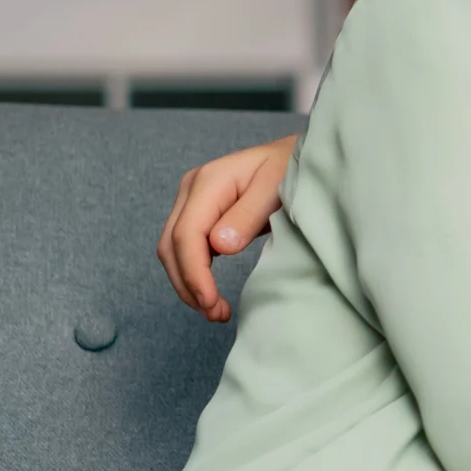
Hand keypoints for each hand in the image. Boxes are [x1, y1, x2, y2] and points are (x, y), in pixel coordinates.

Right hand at [156, 135, 297, 320]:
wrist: (298, 155)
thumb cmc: (292, 169)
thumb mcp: (277, 188)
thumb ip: (247, 216)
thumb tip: (218, 247)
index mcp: (209, 182)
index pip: (186, 235)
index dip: (194, 273)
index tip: (211, 302)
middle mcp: (192, 189)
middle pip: (171, 246)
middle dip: (188, 285)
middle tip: (215, 314)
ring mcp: (192, 201)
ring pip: (173, 250)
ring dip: (188, 284)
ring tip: (215, 311)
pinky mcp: (200, 213)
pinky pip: (186, 248)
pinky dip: (194, 273)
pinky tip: (211, 293)